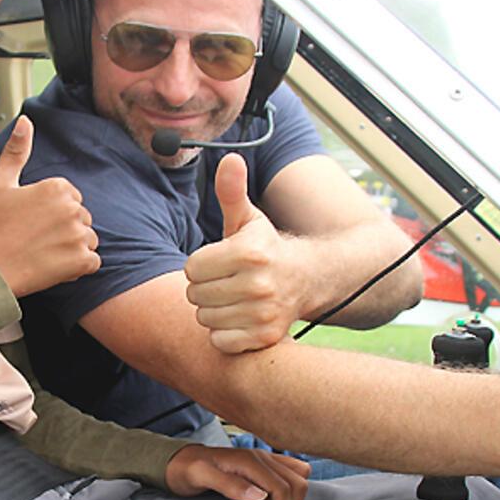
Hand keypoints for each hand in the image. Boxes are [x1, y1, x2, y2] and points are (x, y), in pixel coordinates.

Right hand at [0, 116, 100, 297]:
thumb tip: (26, 120)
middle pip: (80, 217)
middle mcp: (73, 209)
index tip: (32, 221)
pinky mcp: (82, 261)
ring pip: (88, 239)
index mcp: (57, 187)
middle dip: (63, 228)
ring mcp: (79, 236)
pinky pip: (92, 262)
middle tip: (35, 238)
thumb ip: (17, 150)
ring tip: (45, 252)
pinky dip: (78, 266)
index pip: (69, 197)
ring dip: (72, 246)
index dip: (51, 211)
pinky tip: (56, 265)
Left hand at [164, 443, 312, 499]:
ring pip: (299, 475)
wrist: (179, 461)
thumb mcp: (202, 477)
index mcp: (249, 460)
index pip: (283, 486)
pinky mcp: (264, 463)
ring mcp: (264, 458)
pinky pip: (292, 470)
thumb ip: (230, 485)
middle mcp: (260, 456)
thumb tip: (260, 496)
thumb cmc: (187, 470)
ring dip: (295, 496)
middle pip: (297, 481)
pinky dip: (292, 486)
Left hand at [184, 153, 302, 353]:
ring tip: (233, 299)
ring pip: (205, 318)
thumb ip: (231, 191)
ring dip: (214, 311)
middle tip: (227, 281)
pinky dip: (225, 333)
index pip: (192, 268)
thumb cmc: (266, 248)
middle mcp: (258, 283)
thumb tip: (230, 158)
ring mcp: (263, 313)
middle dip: (206, 288)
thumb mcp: (248, 219)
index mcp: (249, 252)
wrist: (307, 280)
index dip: (202, 265)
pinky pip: (220, 341)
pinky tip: (240, 318)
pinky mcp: (264, 336)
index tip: (220, 263)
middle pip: (195, 295)